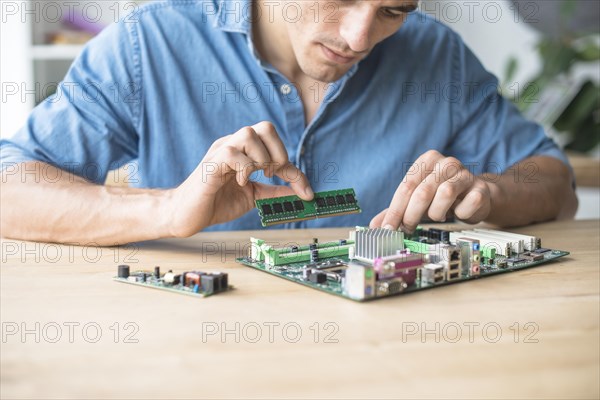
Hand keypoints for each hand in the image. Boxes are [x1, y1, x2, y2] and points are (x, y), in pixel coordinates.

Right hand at [164, 121, 312, 236]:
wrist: (186, 216)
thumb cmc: (216, 202)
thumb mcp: (254, 196)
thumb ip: (274, 191)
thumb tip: (301, 193)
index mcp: (244, 151)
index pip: (275, 144)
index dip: (294, 168)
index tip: (306, 192)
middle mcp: (233, 145)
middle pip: (265, 126)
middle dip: (278, 153)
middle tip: (271, 175)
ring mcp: (220, 151)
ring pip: (249, 133)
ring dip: (260, 159)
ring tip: (253, 178)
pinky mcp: (210, 163)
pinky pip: (232, 152)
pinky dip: (243, 168)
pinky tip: (239, 182)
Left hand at [370, 150, 491, 231]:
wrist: (475, 197)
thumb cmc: (441, 197)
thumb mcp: (416, 201)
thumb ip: (395, 210)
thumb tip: (375, 225)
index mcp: (428, 160)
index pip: (406, 186)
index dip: (395, 210)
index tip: (388, 229)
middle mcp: (447, 163)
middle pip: (423, 191)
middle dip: (411, 215)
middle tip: (407, 228)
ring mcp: (466, 174)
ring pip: (445, 194)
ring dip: (436, 212)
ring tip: (436, 215)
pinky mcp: (481, 189)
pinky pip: (467, 205)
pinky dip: (459, 214)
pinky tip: (457, 212)